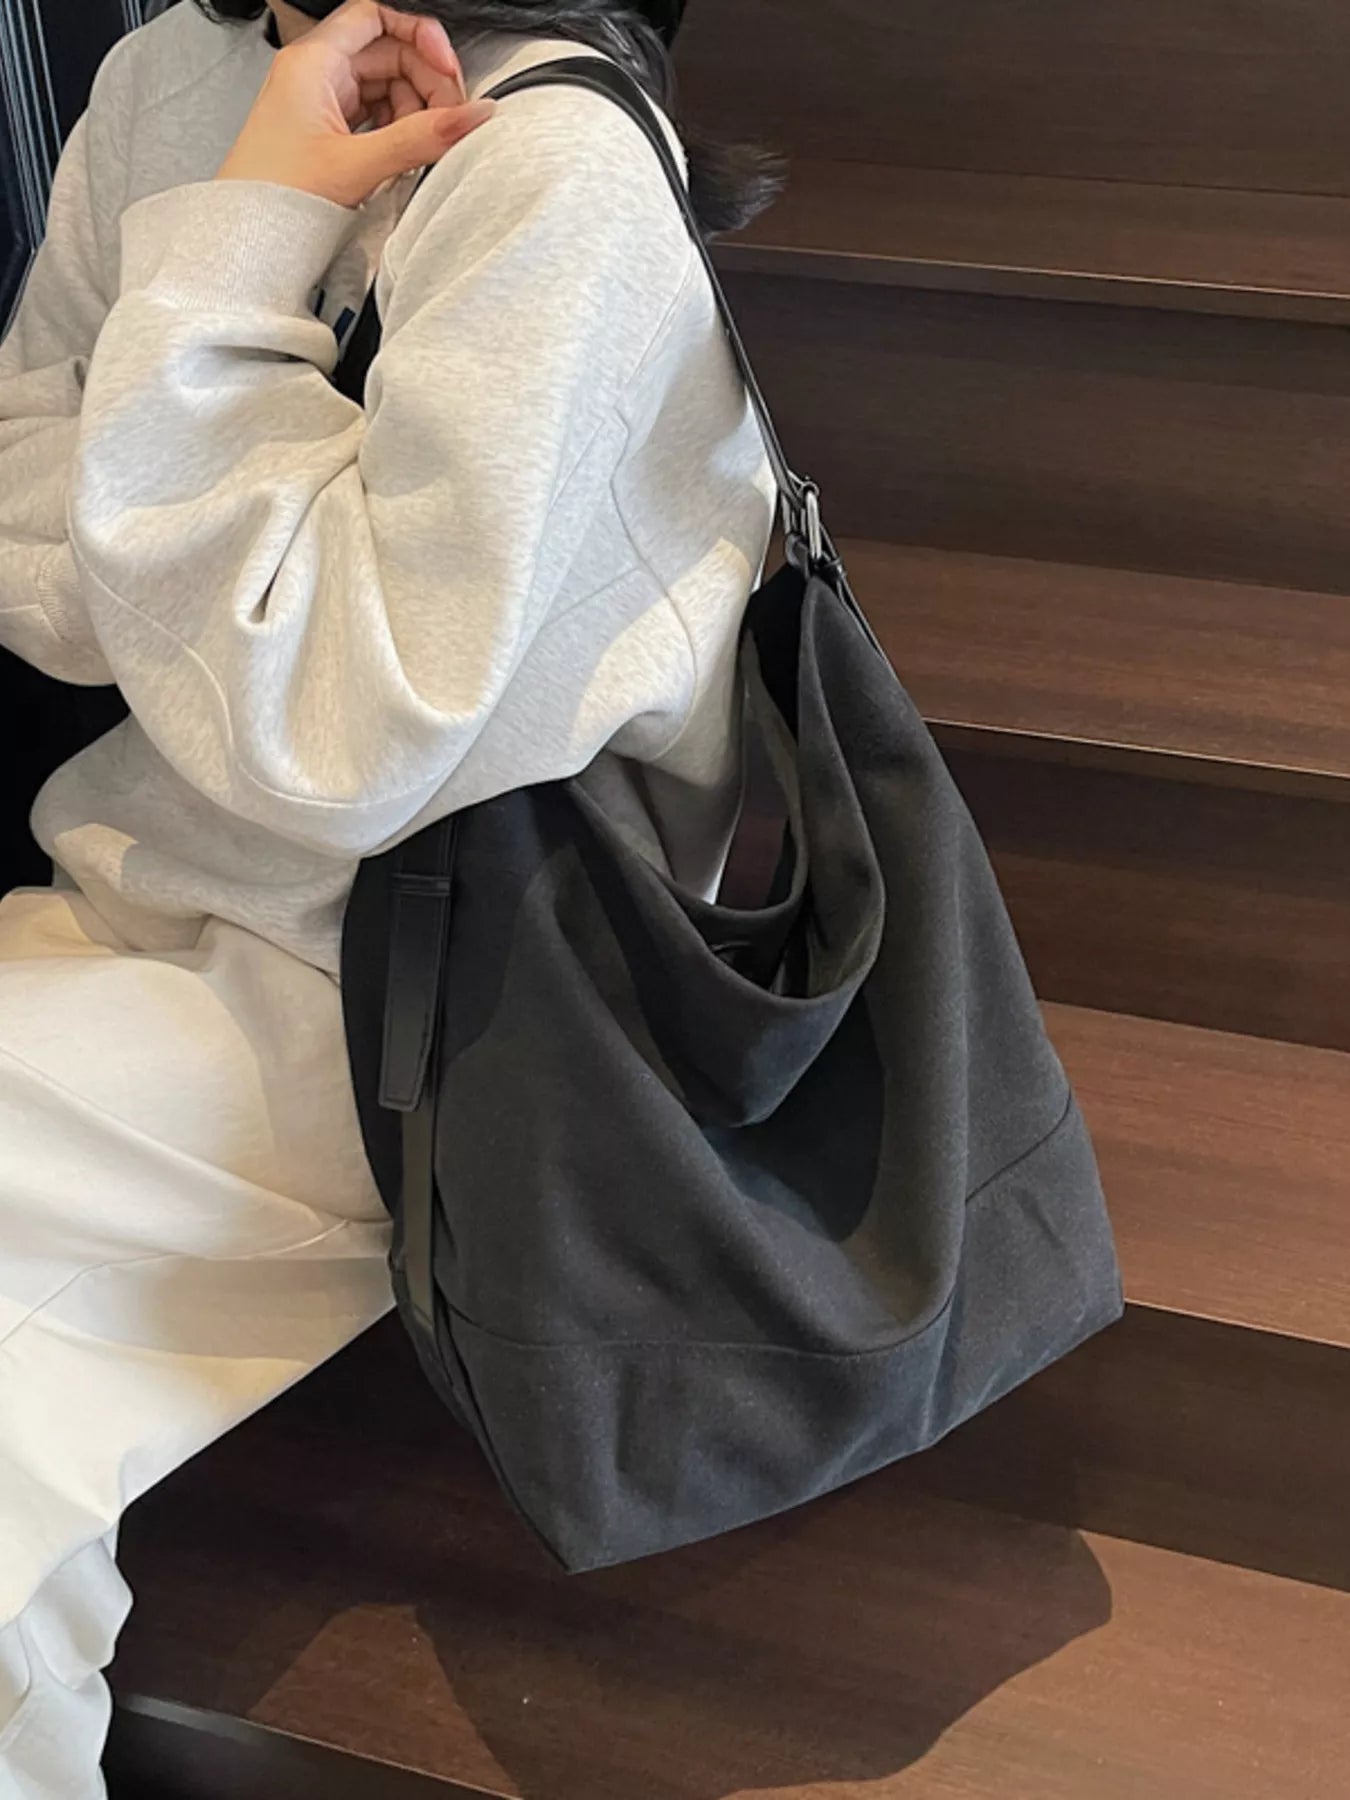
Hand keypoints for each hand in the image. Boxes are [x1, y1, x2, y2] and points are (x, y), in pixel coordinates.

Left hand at [215, 1, 495, 209]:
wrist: (245, 237)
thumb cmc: (275, 196)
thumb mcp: (358, 165)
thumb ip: (420, 139)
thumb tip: (472, 118)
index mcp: (314, 62)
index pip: (376, 17)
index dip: (419, 36)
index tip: (447, 69)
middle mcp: (316, 74)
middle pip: (388, 54)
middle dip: (425, 82)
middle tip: (448, 118)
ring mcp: (321, 102)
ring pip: (385, 86)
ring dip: (415, 110)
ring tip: (425, 144)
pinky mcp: (326, 132)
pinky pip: (374, 115)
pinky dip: (397, 130)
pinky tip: (405, 154)